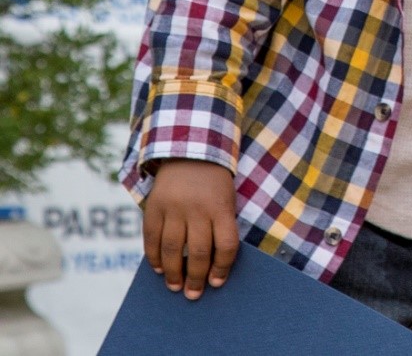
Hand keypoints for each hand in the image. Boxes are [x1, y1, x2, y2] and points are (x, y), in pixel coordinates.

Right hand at [144, 161, 239, 297]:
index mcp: (221, 206)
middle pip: (198, 252)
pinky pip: (151, 239)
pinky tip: (159, 268)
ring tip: (175, 286)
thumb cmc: (213, 184)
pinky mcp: (154, 206)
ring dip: (172, 273)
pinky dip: (154, 257)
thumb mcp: (226, 199)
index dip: (223, 267)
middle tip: (193, 294)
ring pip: (172, 249)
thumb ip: (221, 227)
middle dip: (196, 278)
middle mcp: (197, 208)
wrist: (189, 151)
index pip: (226, 244)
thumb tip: (212, 267)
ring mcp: (173, 207)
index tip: (217, 282)